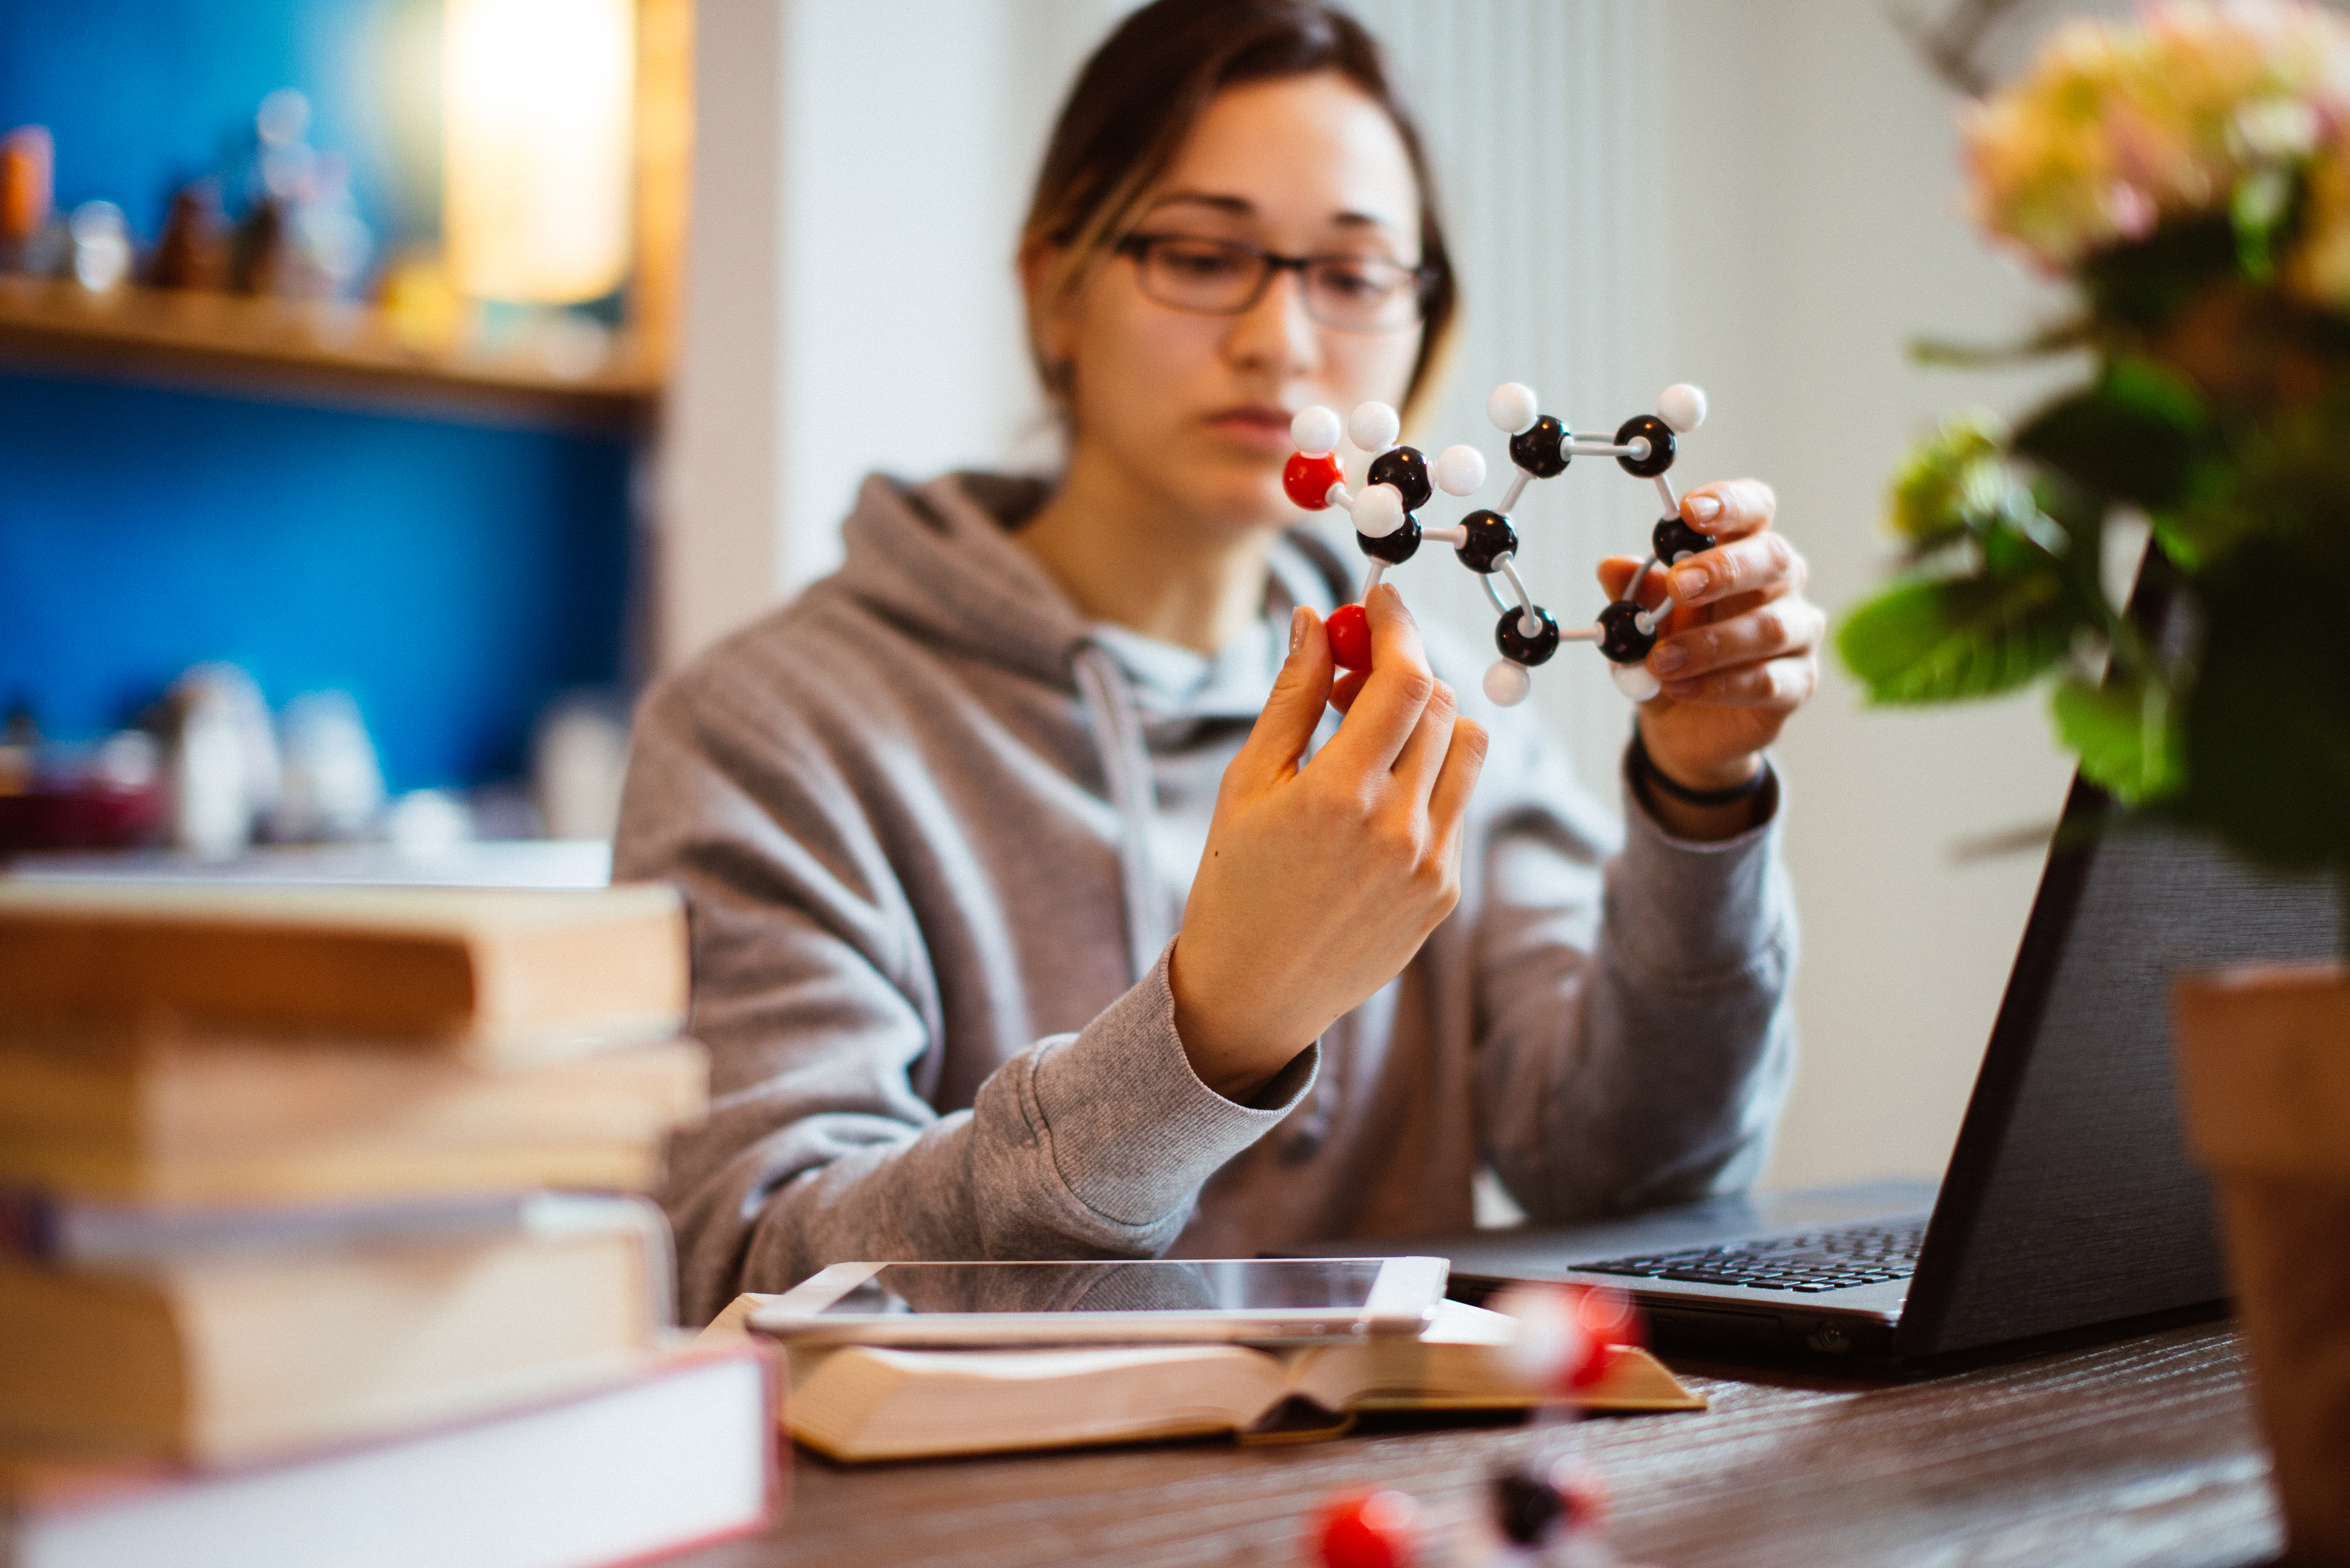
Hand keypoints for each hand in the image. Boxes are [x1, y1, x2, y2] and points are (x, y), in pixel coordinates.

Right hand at [1170, 587, 1488, 1101]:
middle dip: (1405, 667)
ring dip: (1429, 717)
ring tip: (1371, 731)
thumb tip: (1315, 619)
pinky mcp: (1445, 892)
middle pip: (1441, 704)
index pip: (1404, 679)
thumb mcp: (1246, 784)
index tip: (1381, 602)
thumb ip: (1290, 697)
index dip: (1398, 625)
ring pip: (1468, 747)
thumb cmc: (1235, 882)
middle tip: (1356, 669)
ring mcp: (1430, 865)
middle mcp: (1397, 829)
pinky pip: (1458, 802)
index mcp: (1338, 796)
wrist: (1254, 994)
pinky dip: (1429, 775)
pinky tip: (1377, 793)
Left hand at [1598, 479, 1819, 830]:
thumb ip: (1634, 593)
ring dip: (1709, 644)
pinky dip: (1718, 685)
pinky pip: (1768, 681)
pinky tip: (1680, 689)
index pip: (1755, 509)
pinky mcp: (1799, 683)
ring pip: (1769, 627)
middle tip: (1680, 585)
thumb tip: (1611, 565)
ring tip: (1660, 661)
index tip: (1688, 510)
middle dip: (1724, 569)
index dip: (1729, 503)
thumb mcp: (1642, 622)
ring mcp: (1798, 633)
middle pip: (1774, 558)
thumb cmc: (1672, 652)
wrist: (1686, 722)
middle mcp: (1782, 585)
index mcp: (1745, 550)